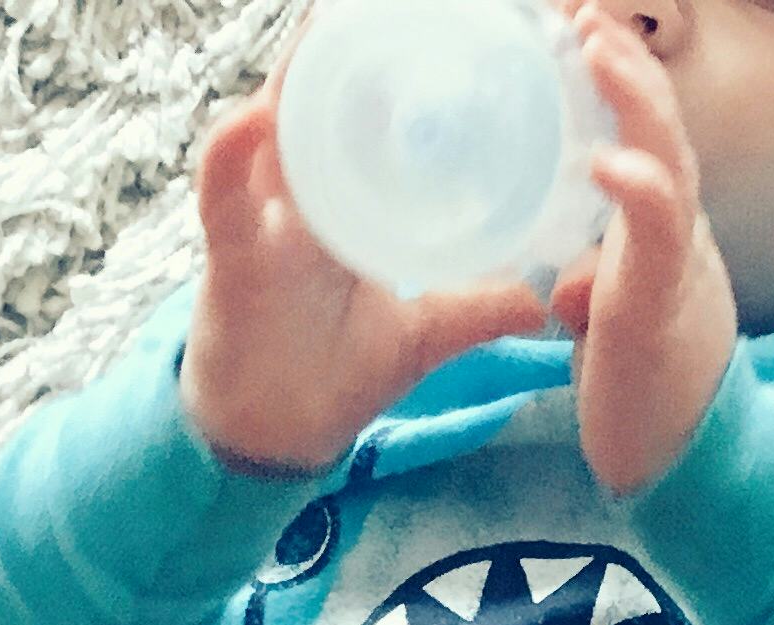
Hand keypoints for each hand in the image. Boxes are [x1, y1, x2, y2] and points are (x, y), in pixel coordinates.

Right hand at [178, 4, 559, 477]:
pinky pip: (224, 197)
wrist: (276, 434)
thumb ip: (483, 308)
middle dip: (353, 40)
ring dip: (297, 72)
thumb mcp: (426, 331)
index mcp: (347, 195)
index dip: (400, 60)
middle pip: (324, 96)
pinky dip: (232, 158)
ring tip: (328, 17)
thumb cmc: (335, 367)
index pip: (372, 109)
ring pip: (273, 124)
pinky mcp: (233, 255)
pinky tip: (252, 121)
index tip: (448, 17)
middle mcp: (301, 190)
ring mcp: (264, 216)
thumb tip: (549, 298)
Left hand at [543, 0, 739, 498]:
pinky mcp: (663, 313)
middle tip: (585, 13)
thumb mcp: (608, 321)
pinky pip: (659, 244)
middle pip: (664, 132)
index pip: (645, 140)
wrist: (685, 469)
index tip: (582, 26)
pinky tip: (607, 164)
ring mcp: (678, 272)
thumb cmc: (645, 394)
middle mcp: (679, 240)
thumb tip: (561, 281)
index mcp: (661, 236)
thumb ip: (586, 286)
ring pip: (670, 169)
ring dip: (636, 105)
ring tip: (598, 48)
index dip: (620, 83)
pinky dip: (638, 197)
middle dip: (627, 67)